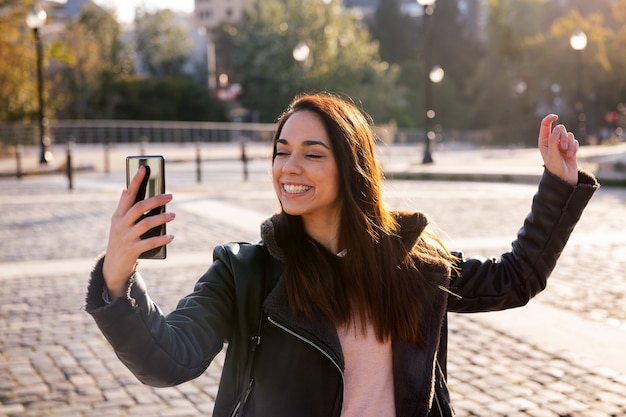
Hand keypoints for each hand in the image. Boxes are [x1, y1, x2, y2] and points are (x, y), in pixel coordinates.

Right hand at [103, 166, 175, 297]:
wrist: (113, 268)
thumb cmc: (120, 241)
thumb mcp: (118, 224)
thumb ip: (123, 207)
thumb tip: (124, 188)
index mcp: (118, 216)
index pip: (127, 194)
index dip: (136, 181)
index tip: (145, 168)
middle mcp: (120, 225)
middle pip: (139, 207)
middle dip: (155, 200)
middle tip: (170, 196)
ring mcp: (125, 238)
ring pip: (145, 224)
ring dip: (161, 218)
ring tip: (173, 215)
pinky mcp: (131, 251)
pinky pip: (149, 242)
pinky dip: (161, 239)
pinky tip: (171, 236)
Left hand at [538, 114, 578, 185]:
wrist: (564, 178)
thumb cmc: (555, 168)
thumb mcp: (552, 154)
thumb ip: (553, 141)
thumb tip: (557, 128)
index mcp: (544, 142)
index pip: (545, 125)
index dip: (549, 119)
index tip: (555, 116)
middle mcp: (552, 142)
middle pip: (560, 128)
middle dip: (563, 136)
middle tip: (563, 148)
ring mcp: (561, 144)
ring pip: (568, 134)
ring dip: (569, 143)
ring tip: (567, 153)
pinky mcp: (570, 148)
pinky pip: (575, 141)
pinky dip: (574, 147)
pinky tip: (572, 155)